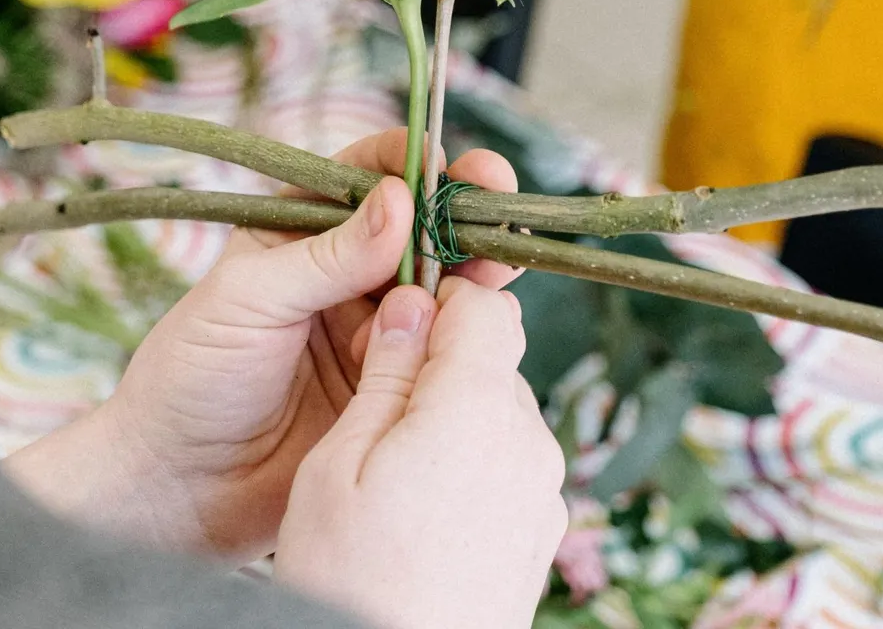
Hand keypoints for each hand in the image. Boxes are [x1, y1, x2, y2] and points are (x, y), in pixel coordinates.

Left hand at [3, 130, 522, 559]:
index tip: (441, 164)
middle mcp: (346, 273)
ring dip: (475, 269)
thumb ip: (324, 256)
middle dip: (463, 207)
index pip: (365, 176)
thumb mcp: (248, 300)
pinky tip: (475, 330)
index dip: (409, 162)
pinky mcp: (397, 383)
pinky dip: (467, 335)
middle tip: (496, 195)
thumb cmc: (190, 378)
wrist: (183, 488)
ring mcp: (377, 329)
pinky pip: (445, 348)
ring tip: (496, 265)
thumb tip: (399, 202)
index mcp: (299, 231)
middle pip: (422, 224)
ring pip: (445, 283)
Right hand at [273, 277, 567, 628]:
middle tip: (373, 406)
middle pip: (494, 360)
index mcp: (479, 412)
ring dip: (455, 418)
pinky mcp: (543, 534)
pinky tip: (423, 512)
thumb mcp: (337, 467)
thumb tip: (410, 305)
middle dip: (440, 365)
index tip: (391, 323)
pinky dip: (472, 467)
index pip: (486, 306)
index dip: (439, 300)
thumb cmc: (351, 582)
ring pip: (501, 414)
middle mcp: (530, 445)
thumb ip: (382, 376)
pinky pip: (510, 467)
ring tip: (391, 474)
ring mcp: (545, 494)